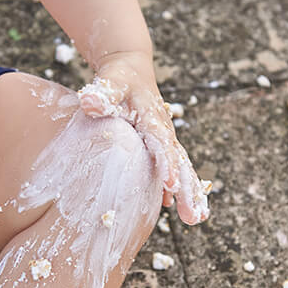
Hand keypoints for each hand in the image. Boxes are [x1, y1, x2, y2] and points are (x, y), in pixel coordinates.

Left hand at [78, 52, 209, 224]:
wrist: (132, 69)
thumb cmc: (120, 77)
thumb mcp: (111, 81)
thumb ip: (103, 92)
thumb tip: (90, 102)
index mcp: (153, 117)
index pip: (161, 143)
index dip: (167, 163)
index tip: (171, 184)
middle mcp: (164, 131)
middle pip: (180, 162)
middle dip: (187, 189)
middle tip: (193, 216)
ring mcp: (166, 139)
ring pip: (183, 168)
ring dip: (190, 193)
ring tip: (197, 218)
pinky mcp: (162, 146)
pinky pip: (176, 168)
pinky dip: (181, 188)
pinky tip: (178, 209)